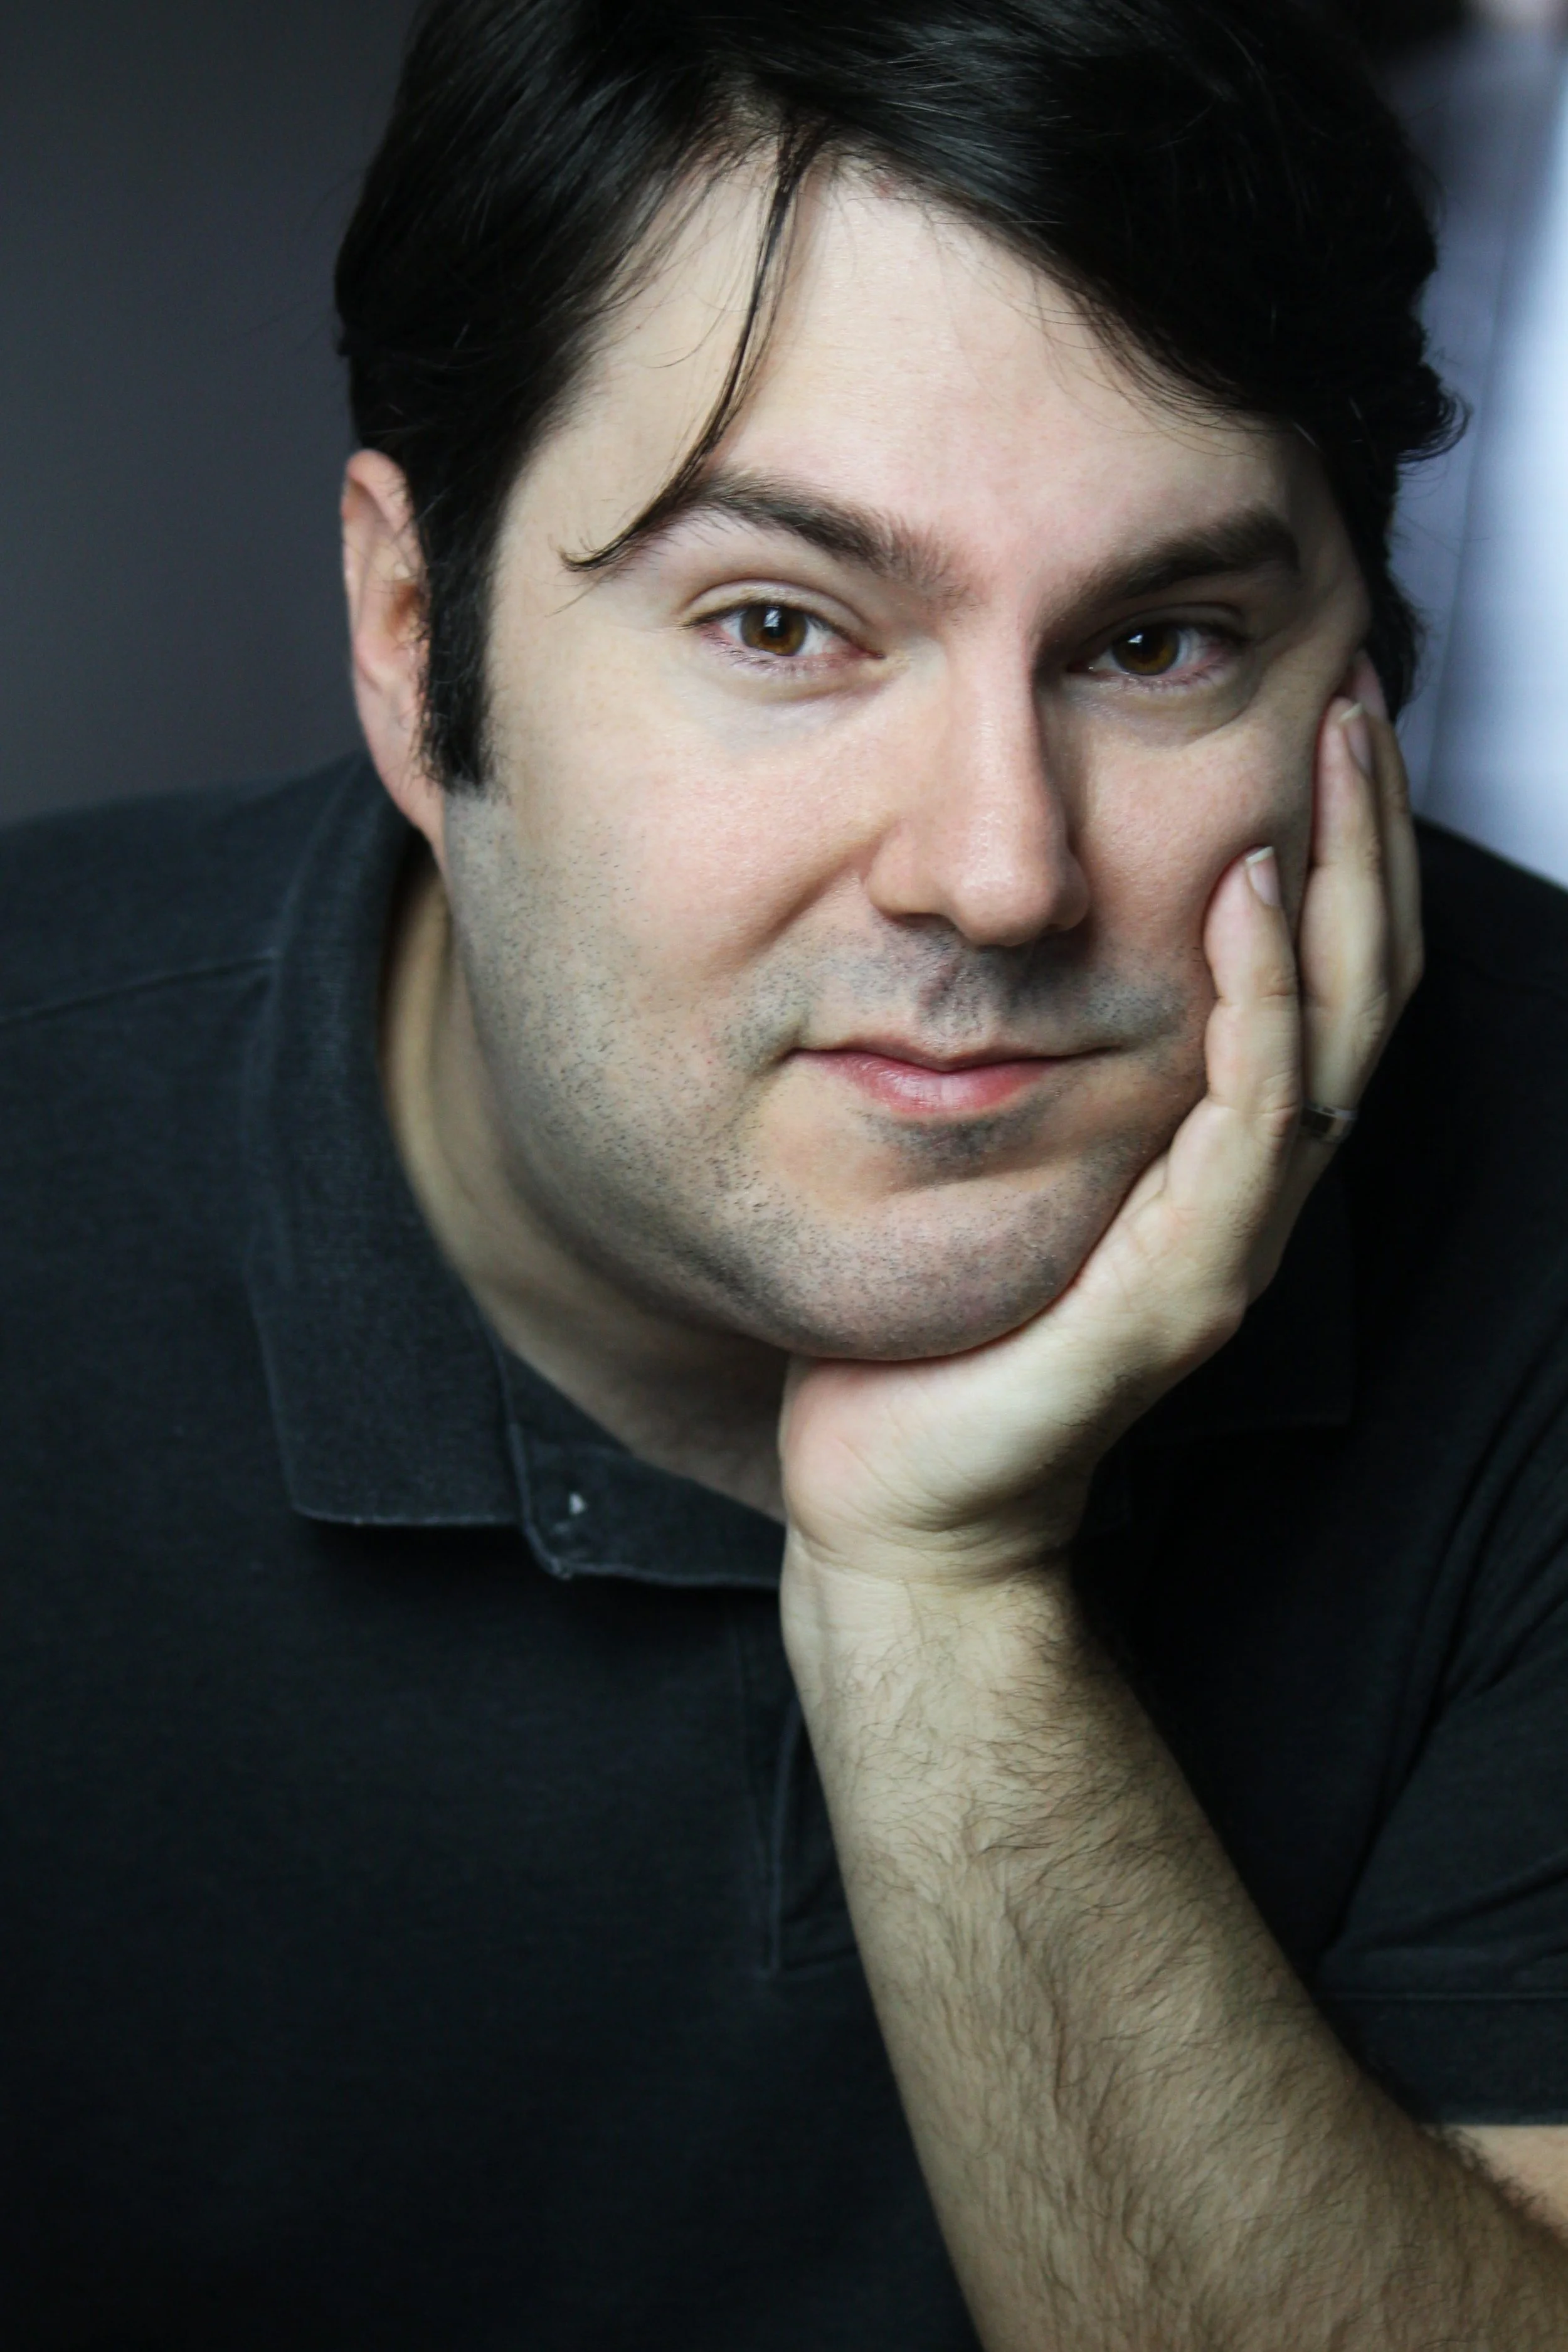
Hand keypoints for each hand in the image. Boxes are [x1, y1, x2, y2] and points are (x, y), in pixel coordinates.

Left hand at [779, 659, 1421, 1596]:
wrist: (905, 1499)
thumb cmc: (938, 1330)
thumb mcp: (994, 1162)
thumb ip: (1033, 1066)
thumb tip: (995, 931)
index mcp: (1210, 1158)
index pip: (1314, 982)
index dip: (1338, 854)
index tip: (1320, 726)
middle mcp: (1247, 1193)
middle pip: (1356, 987)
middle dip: (1367, 835)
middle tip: (1353, 696)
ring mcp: (1229, 1241)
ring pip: (1334, 1037)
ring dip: (1340, 885)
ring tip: (1329, 755)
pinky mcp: (1187, 1288)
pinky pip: (1252, 1124)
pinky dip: (1260, 1004)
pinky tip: (1245, 900)